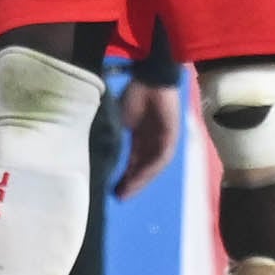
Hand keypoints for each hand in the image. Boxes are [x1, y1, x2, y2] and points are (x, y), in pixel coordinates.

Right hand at [114, 76, 180, 195]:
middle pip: (144, 168)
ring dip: (141, 180)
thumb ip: (115, 139)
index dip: (126, 177)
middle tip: (120, 196)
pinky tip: (140, 177)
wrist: (150, 78)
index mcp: (141, 139)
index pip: (134, 163)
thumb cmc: (134, 96)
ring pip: (153, 166)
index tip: (114, 190)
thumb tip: (103, 157)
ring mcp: (164, 140)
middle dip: (133, 183)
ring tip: (128, 191)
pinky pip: (162, 157)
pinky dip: (151, 168)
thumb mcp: (120, 122)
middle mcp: (153, 142)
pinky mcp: (171, 136)